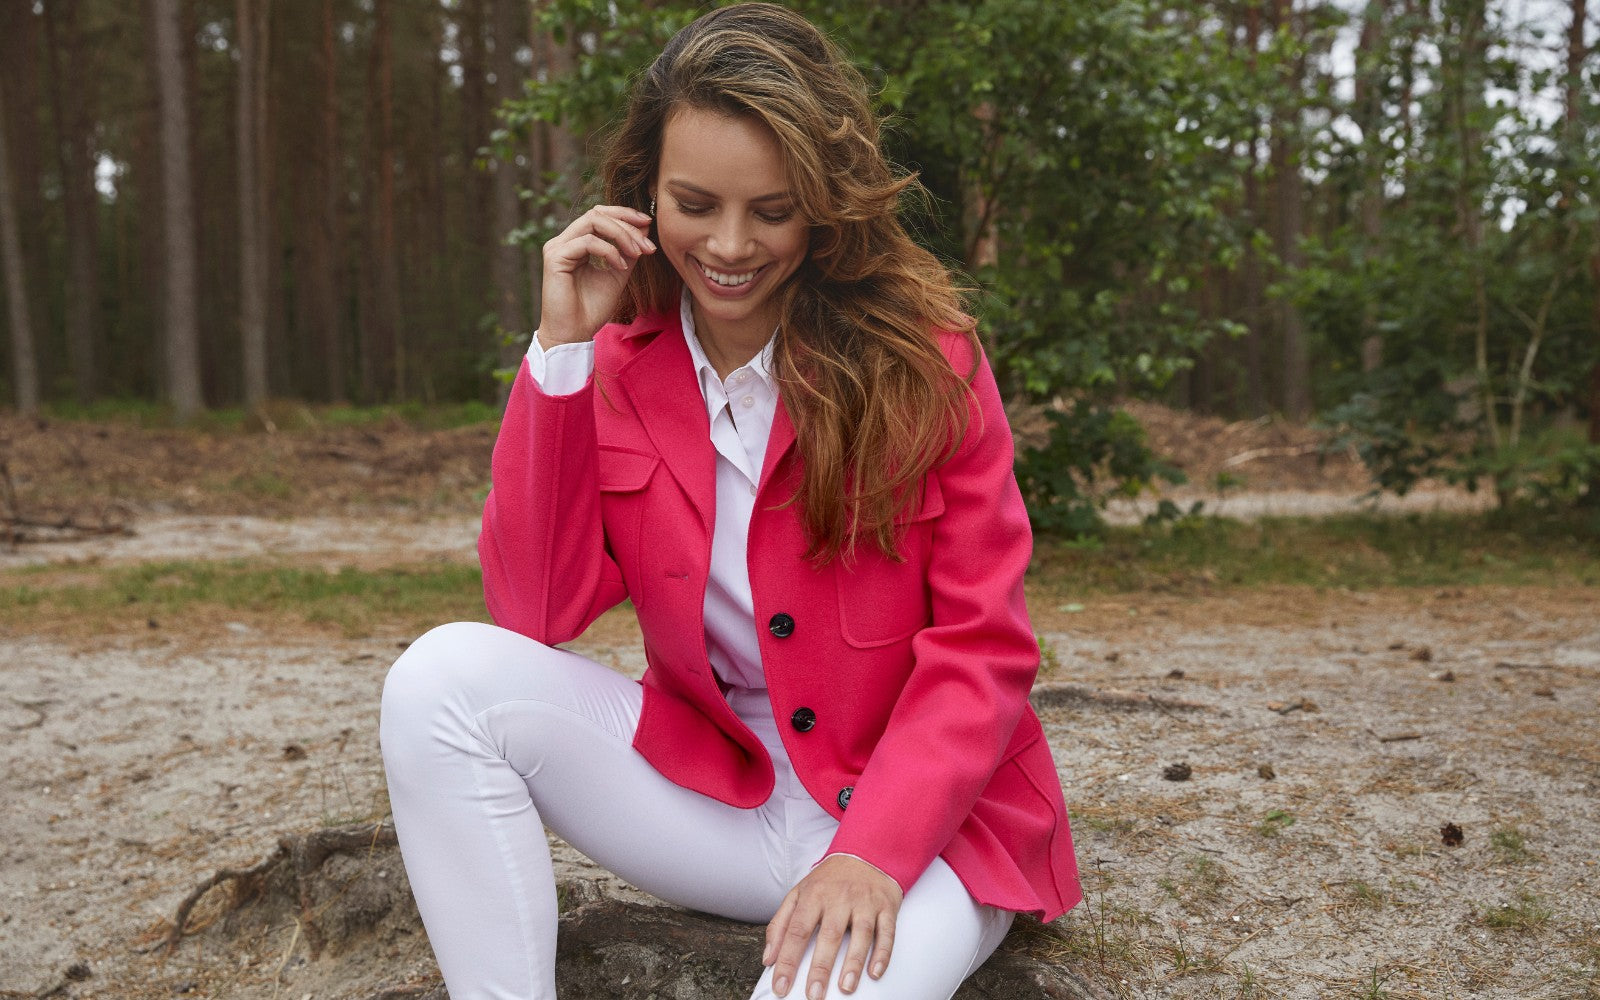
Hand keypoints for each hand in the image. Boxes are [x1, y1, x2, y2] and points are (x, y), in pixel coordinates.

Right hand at [538, 205, 654, 347]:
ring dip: (621, 235)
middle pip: (597, 213)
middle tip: (647, 243)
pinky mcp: (555, 257)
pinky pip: (587, 242)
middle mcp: (565, 241)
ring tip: (638, 253)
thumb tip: (644, 230)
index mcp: (577, 243)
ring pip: (593, 221)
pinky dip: (609, 251)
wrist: (574, 334)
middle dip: (626, 223)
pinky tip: (620, 266)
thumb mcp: (618, 274)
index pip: (600, 215)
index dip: (625, 215)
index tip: (649, 224)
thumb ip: (628, 252)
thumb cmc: (592, 308)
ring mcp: (557, 247)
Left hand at [763, 854, 901, 997]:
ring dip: (853, 963)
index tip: (781, 985)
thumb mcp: (799, 893)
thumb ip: (780, 924)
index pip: (796, 930)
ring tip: (845, 987)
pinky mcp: (886, 906)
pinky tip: (875, 972)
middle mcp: (839, 897)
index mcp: (813, 895)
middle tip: (814, 994)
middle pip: (829, 934)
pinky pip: (887, 931)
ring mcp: (865, 902)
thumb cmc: (829, 880)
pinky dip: (883, 952)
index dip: (787, 960)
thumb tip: (769, 958)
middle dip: (820, 967)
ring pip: (861, 934)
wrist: (865, 853)